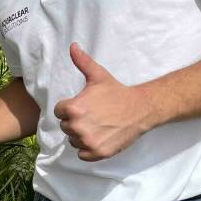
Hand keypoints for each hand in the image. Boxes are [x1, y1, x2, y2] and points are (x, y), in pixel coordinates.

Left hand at [53, 43, 148, 160]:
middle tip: (93, 115)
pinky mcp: (97, 153)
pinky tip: (99, 137)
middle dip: (76, 122)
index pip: (59, 112)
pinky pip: (81, 154)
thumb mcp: (98, 76)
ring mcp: (87, 141)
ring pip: (73, 141)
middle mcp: (77, 126)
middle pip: (65, 127)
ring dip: (81, 135)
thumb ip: (82, 62)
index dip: (70, 108)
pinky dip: (88, 149)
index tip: (85, 106)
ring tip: (98, 125)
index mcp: (73, 108)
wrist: (141, 109)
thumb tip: (72, 46)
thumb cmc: (117, 92)